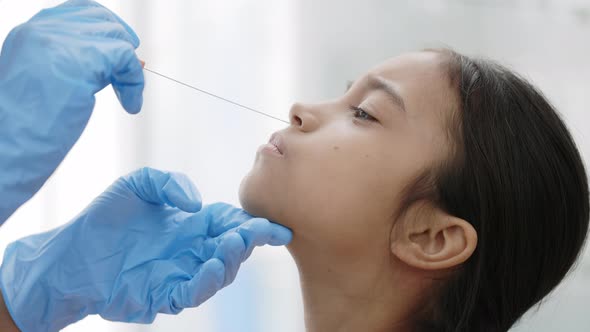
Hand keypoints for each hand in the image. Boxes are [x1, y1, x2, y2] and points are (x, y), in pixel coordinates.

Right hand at [0, 0, 144, 222]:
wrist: (5, 147)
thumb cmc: (22, 128)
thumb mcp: (46, 82)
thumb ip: (75, 63)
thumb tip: (116, 59)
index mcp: (31, 33)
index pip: (78, 12)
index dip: (106, 29)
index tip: (122, 50)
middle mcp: (43, 30)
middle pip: (101, 19)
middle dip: (122, 44)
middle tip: (131, 72)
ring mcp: (61, 42)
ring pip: (116, 37)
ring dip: (130, 68)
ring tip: (127, 95)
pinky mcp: (82, 60)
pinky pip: (126, 58)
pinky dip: (135, 82)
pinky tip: (130, 104)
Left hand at [0, 168, 291, 331]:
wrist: (70, 254)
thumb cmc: (104, 219)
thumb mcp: (137, 185)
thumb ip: (170, 183)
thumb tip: (198, 203)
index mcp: (191, 225)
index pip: (231, 223)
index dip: (255, 225)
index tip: (277, 226)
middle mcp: (191, 250)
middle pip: (233, 249)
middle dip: (249, 241)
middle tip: (257, 232)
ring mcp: (180, 273)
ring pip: (219, 273)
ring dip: (231, 261)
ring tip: (232, 244)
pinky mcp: (163, 294)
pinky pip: (192, 292)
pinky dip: (206, 282)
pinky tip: (211, 266)